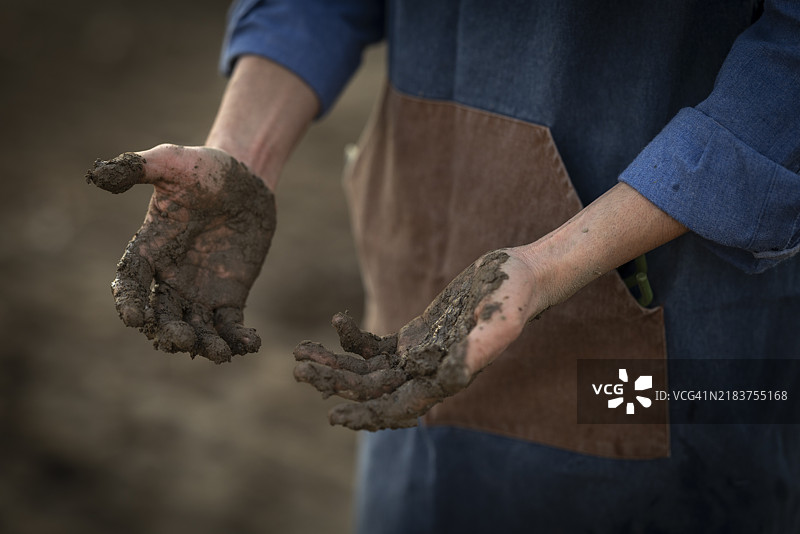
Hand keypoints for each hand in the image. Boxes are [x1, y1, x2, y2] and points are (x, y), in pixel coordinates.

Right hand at [86, 144, 275, 362]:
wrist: (246, 179)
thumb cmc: (205, 168)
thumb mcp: (172, 161)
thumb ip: (137, 168)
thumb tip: (97, 175)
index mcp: (149, 249)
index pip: (130, 281)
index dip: (128, 301)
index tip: (133, 318)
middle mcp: (169, 277)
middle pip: (162, 314)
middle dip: (170, 331)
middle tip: (184, 339)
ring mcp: (199, 291)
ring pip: (196, 328)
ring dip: (205, 344)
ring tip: (220, 354)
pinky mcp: (229, 297)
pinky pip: (230, 325)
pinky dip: (238, 339)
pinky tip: (250, 345)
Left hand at [293, 249, 543, 429]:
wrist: (518, 277)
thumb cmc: (513, 300)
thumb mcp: (498, 324)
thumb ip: (475, 350)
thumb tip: (450, 378)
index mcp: (446, 381)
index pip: (398, 409)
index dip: (365, 415)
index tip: (333, 414)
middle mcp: (429, 375)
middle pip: (373, 388)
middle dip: (335, 382)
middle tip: (299, 372)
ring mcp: (420, 355)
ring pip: (368, 368)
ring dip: (335, 363)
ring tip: (300, 354)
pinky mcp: (415, 335)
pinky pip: (377, 344)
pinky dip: (354, 337)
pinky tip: (336, 322)